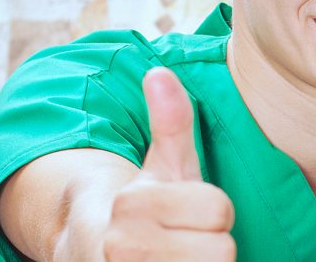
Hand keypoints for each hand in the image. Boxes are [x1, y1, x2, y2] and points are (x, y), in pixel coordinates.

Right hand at [104, 67, 235, 260]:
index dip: (214, 212)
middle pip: (221, 251)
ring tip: (185, 258)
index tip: (190, 213)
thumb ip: (171, 123)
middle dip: (212, 245)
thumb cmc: (146, 211)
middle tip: (188, 240)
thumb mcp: (161, 167)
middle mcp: (123, 248)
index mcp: (133, 205)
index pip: (220, 210)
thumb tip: (161, 72)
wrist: (94, 254)